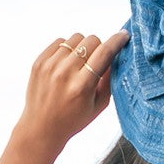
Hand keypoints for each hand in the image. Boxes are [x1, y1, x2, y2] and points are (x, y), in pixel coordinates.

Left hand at [16, 29, 130, 150]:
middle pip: (91, 40)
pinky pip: (60, 42)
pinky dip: (67, 49)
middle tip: (96, 62)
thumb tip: (116, 55)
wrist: (41, 128)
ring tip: (79, 64)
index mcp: (82, 85)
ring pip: (76, 38)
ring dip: (82, 47)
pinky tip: (67, 64)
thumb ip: (109, 79)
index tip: (124, 35)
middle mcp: (65, 73)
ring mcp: (49, 66)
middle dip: (99, 47)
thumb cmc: (74, 119)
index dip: (117, 41)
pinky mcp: (39, 62)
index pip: (104, 53)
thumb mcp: (99, 105)